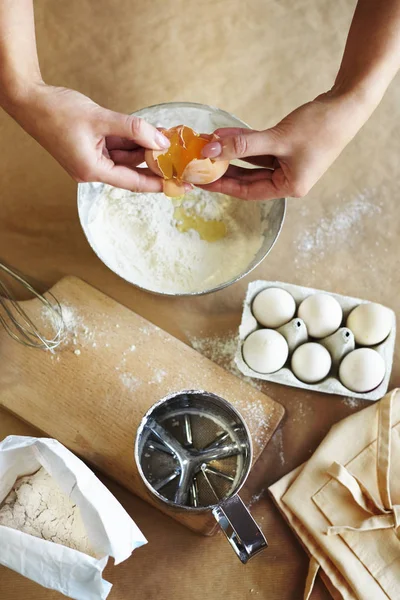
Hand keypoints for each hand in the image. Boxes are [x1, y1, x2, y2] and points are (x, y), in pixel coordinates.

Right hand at [9, 83, 169, 191]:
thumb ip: (134, 129)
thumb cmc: (57, 111)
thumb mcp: (101, 118)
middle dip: (153, 161)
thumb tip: (160, 141)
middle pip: (130, 169)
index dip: (158, 184)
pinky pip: (115, 147)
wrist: (29, 99)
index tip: (178, 185)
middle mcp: (92, 170)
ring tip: (166, 139)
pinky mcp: (89, 148)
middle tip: (178, 157)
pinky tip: (147, 133)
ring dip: (143, 148)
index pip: (133, 182)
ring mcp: (90, 159)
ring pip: (124, 156)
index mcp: (92, 170)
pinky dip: (130, 140)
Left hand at [201, 92, 369, 200]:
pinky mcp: (288, 150)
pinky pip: (259, 150)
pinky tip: (226, 135)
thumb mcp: (277, 137)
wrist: (347, 104)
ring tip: (209, 145)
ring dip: (232, 153)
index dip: (223, 186)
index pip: (248, 192)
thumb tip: (211, 148)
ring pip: (252, 163)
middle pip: (247, 179)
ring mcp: (288, 165)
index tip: (201, 181)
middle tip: (199, 165)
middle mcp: (288, 180)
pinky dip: (244, 143)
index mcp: (289, 187)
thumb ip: (243, 144)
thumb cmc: (319, 126)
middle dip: (224, 169)